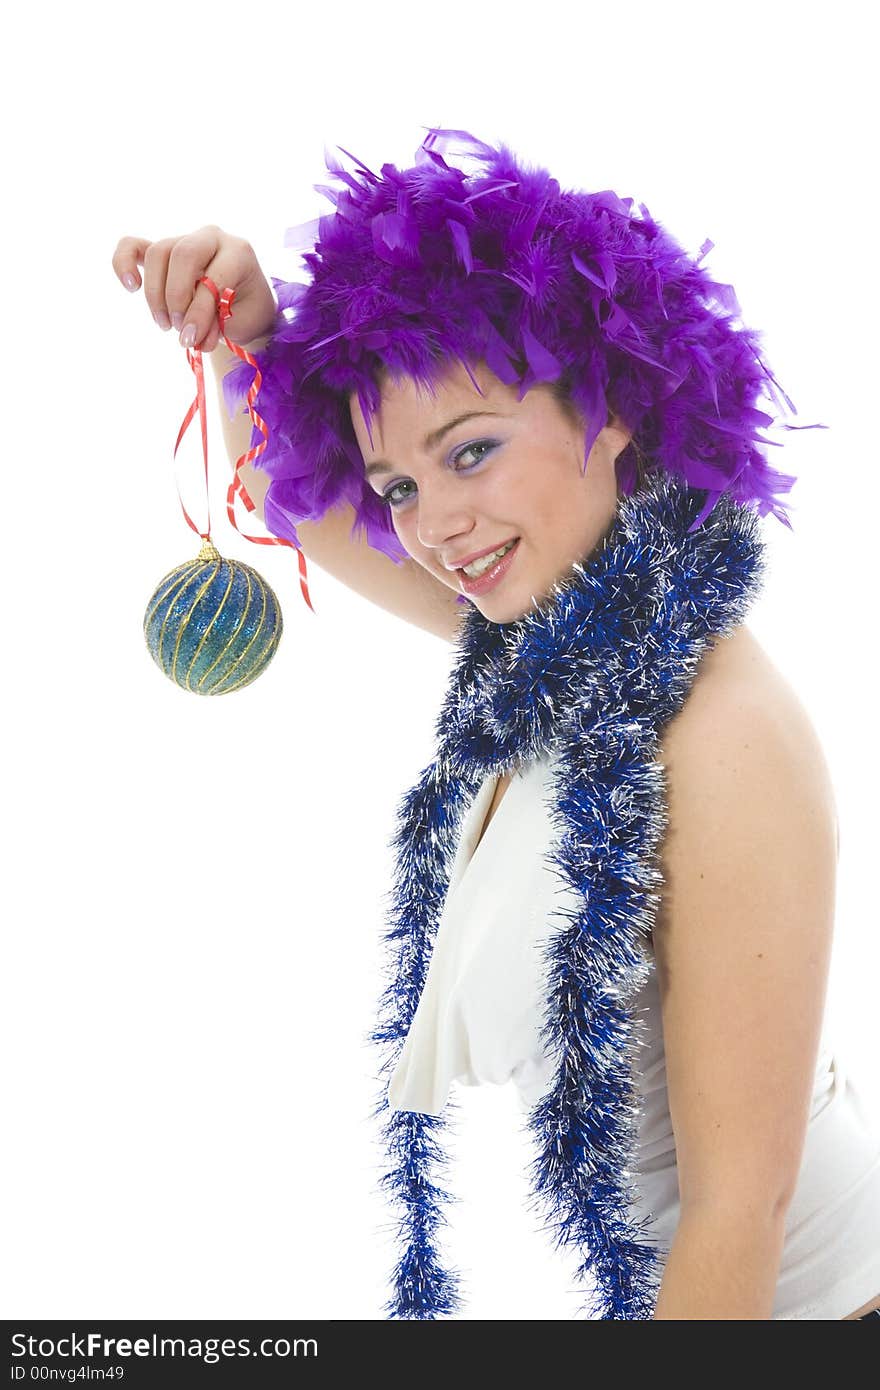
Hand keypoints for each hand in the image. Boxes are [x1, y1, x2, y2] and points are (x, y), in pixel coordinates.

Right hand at [110, 225, 276, 351]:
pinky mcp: (161, 251)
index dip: (198, 311)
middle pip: (182, 254)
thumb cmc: (245, 311)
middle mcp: (211, 237)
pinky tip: (130, 286)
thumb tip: (189, 336)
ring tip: (166, 325)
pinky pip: (132, 246)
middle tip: (179, 329)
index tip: (191, 340)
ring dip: (156, 294)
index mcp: (238, 252)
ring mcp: (184, 239)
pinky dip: (123, 262)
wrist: (244, 303)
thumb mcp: (240, 322)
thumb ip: (216, 326)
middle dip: (176, 298)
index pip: (212, 275)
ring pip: (158, 254)